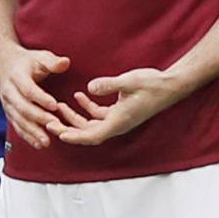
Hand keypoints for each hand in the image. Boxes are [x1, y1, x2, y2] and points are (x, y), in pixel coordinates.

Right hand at [0, 44, 76, 149]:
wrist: (5, 65)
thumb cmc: (27, 61)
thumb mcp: (40, 57)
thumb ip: (52, 62)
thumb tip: (65, 62)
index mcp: (17, 76)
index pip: (28, 89)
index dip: (41, 98)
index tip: (55, 105)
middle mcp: (9, 92)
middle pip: (23, 107)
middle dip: (39, 118)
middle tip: (55, 126)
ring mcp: (7, 104)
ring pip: (19, 120)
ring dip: (33, 132)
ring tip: (46, 142)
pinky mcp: (9, 113)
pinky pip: (17, 127)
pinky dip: (28, 137)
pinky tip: (39, 144)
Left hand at [57, 67, 180, 144]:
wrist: (170, 85)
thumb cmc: (152, 84)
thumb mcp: (128, 81)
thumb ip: (108, 84)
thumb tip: (90, 87)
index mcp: (118, 122)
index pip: (91, 136)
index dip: (73, 136)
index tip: (57, 133)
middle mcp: (117, 124)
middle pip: (87, 133)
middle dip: (67, 128)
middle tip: (48, 121)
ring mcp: (118, 119)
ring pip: (91, 124)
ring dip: (74, 117)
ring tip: (58, 107)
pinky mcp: (120, 112)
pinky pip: (98, 115)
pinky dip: (86, 108)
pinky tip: (77, 95)